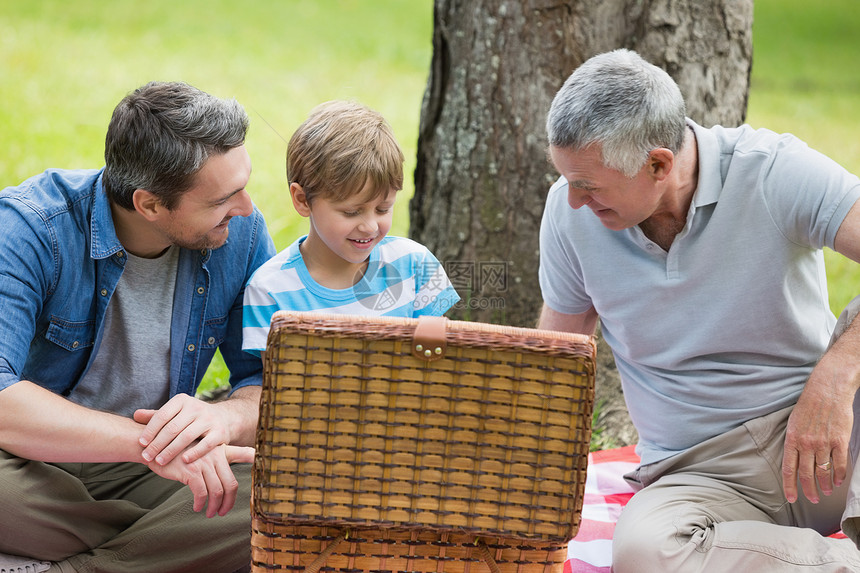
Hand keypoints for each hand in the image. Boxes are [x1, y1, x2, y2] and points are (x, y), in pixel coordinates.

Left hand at [134, 394, 231, 465]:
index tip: (141, 443)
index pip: (162, 415)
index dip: (150, 430)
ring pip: (187, 436)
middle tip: (146, 456)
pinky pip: (205, 444)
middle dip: (157, 444)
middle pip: (173, 428)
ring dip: (171, 451)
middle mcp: (196, 407)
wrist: (224, 418)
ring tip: (160, 461)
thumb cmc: (192, 418)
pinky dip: (194, 453)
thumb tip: (136, 415)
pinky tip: (183, 461)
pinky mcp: (220, 432)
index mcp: (182, 401)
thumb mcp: (176, 413)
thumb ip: (156, 415)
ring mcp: (209, 419)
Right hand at [146, 442, 253, 516]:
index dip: (253, 462)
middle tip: (222, 512)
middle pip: (230, 484)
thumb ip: (223, 455)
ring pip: (217, 491)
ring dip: (214, 506)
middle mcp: (215, 456)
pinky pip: (201, 492)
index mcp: (221, 450)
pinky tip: (197, 507)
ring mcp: (203, 463)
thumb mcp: (203, 450)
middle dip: (229, 502)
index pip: (243, 455)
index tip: (255, 484)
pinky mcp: (190, 471)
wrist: (156, 445)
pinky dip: (200, 503)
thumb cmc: (180, 450)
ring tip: (210, 513)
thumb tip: (242, 461)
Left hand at [782, 360, 853, 503]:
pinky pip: (839, 464)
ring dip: (825, 485)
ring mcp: (823, 443)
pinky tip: (838, 481)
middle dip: (809, 491)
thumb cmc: (809, 406)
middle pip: (806, 475)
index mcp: (792, 439)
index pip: (789, 469)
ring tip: (826, 492)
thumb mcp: (793, 423)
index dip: (790, 486)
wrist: (827, 390)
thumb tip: (794, 460)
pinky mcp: (840, 440)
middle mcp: (806, 444)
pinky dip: (839, 476)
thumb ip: (794, 442)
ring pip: (823, 472)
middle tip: (813, 499)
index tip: (791, 498)